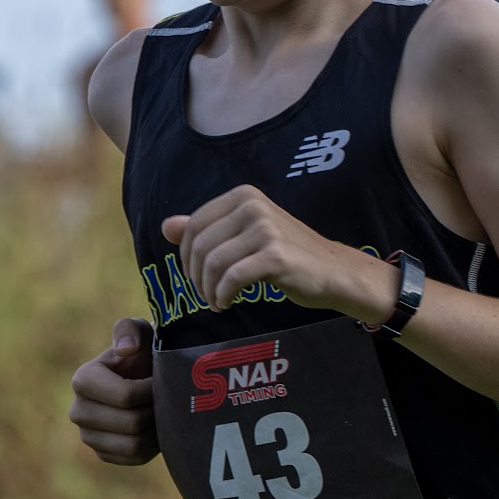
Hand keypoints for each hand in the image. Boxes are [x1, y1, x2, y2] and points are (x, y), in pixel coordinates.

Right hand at [68, 317, 157, 465]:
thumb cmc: (142, 352)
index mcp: (83, 379)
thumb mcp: (139, 332)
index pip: (125, 396)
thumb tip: (125, 350)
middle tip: (164, 398)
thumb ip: (131, 330)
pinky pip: (134, 458)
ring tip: (160, 412)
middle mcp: (78, 411)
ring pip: (134, 444)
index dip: (151, 390)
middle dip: (154, 410)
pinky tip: (154, 428)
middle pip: (131, 422)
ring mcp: (88, 436)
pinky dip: (151, 446)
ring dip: (155, 430)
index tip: (160, 380)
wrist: (142, 380)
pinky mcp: (102, 454)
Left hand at [163, 184, 372, 315]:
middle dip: (195, 276)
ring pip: (213, 263)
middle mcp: (253, 205)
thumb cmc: (286, 254)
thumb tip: (166, 226)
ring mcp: (265, 228)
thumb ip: (206, 229)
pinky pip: (232, 278)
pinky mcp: (275, 254)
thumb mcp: (244, 235)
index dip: (186, 256)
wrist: (332, 270)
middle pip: (200, 245)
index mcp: (243, 195)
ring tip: (217, 301)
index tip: (195, 277)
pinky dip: (223, 295)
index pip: (194, 225)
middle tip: (205, 295)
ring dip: (208, 289)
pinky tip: (228, 303)